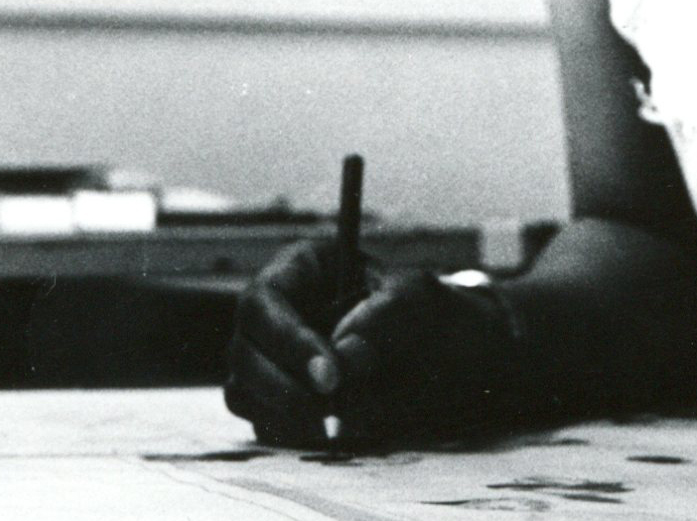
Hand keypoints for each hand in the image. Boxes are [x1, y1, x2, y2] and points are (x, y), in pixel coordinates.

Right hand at [224, 240, 523, 447]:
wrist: (453, 357)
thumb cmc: (430, 314)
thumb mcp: (418, 302)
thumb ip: (381, 323)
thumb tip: (341, 364)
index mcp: (302, 267)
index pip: (266, 301)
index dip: (288, 340)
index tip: (329, 377)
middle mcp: (276, 310)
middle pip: (243, 349)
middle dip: (284, 385)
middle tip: (333, 408)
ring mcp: (270, 356)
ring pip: (243, 389)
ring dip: (285, 411)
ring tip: (338, 418)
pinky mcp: (277, 396)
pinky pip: (262, 418)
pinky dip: (290, 429)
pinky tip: (331, 428)